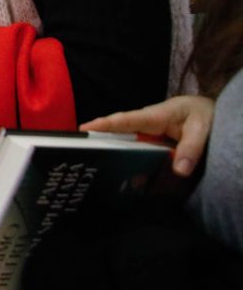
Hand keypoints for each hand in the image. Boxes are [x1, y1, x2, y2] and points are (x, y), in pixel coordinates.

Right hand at [82, 95, 215, 175]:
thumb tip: (179, 171)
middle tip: (77, 151)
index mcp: (156, 115)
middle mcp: (146, 124)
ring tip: (92, 165)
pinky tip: (120, 174)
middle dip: (98, 140)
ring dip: (110, 152)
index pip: (126, 120)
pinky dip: (126, 160)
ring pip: (125, 143)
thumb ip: (192, 148)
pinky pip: (136, 151)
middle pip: (118, 132)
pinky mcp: (152, 144)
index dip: (105, 125)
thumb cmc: (205, 115)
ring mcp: (147, 134)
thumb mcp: (203, 129)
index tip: (84, 129)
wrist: (214, 115)